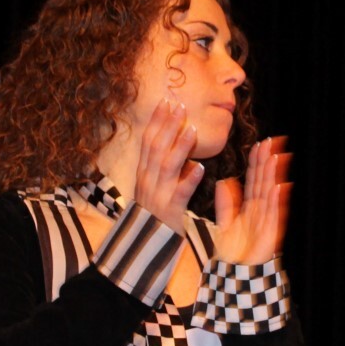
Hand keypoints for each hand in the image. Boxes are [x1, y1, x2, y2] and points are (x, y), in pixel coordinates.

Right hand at [133, 97, 202, 232]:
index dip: (156, 120)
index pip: (148, 141)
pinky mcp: (169, 211)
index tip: (166, 101)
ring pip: (167, 167)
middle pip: (156, 148)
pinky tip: (200, 168)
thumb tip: (175, 139)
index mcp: (144, 172)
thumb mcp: (153, 184)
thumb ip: (162, 163)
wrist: (146, 245)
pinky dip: (189, 180)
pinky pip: (180, 194)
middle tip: (180, 106)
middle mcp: (148, 180)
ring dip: (179, 148)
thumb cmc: (154, 211)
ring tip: (192, 130)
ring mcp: (157, 195)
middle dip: (167, 126)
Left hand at [213, 137, 291, 264]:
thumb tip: (225, 182)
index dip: (257, 163)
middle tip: (270, 142)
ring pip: (269, 194)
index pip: (254, 180)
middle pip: (264, 182)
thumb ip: (226, 203)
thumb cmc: (234, 253)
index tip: (259, 145)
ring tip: (275, 158)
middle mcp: (261, 211)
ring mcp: (267, 221)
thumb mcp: (226, 223)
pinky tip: (277, 186)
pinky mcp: (270, 234)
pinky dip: (274, 200)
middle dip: (267, 163)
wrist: (237, 277)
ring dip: (272, 176)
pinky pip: (272, 214)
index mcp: (251, 208)